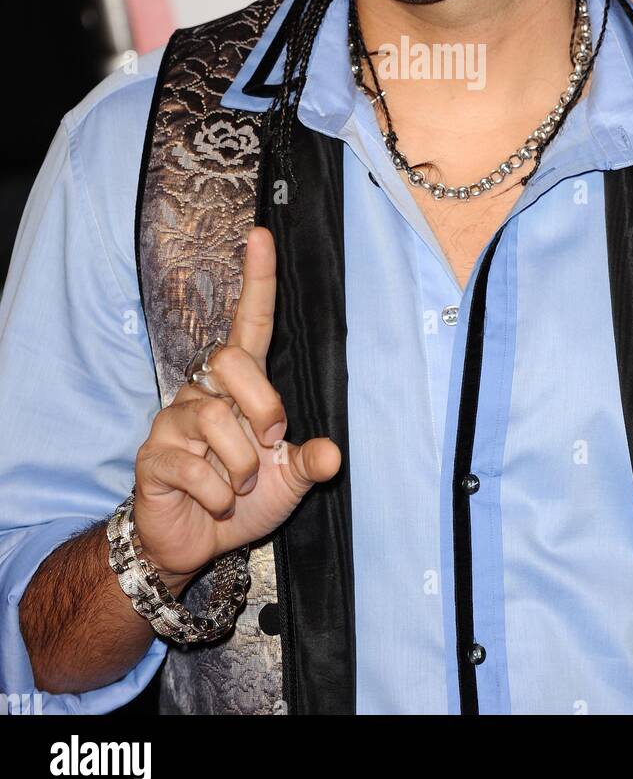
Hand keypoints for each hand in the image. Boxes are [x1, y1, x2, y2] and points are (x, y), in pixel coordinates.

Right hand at [132, 226, 340, 586]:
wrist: (194, 542)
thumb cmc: (241, 499)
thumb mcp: (287, 481)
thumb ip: (308, 463)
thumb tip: (332, 455)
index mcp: (238, 387)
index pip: (248, 322)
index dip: (256, 280)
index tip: (261, 236)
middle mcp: (201, 391)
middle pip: (230, 361)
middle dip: (261, 406)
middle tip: (269, 445)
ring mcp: (172, 421)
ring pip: (213, 419)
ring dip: (241, 465)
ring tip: (239, 485)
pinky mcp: (153, 456)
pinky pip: (192, 465)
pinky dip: (217, 493)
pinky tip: (216, 502)